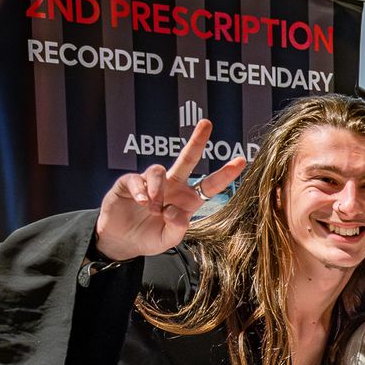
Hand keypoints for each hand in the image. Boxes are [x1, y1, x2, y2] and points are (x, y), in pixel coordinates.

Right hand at [93, 120, 246, 261]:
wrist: (122, 241)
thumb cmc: (149, 238)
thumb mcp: (168, 239)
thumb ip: (177, 229)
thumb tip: (176, 213)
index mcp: (188, 200)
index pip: (210, 185)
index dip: (225, 174)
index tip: (241, 160)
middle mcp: (172, 187)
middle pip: (187, 159)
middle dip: (197, 141)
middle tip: (207, 123)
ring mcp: (151, 182)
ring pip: (159, 170)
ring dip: (157, 191)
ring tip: (152, 209)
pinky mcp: (130, 182)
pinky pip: (137, 179)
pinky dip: (142, 191)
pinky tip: (142, 203)